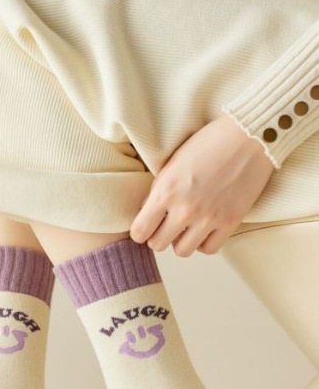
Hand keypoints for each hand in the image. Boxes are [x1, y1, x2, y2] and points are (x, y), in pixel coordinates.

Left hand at [129, 114, 275, 256]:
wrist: (249, 137)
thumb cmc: (208, 143)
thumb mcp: (173, 162)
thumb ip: (158, 190)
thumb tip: (145, 212)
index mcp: (166, 191)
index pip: (139, 231)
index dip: (140, 230)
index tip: (146, 225)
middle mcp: (185, 209)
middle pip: (157, 245)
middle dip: (158, 235)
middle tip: (166, 224)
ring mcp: (208, 218)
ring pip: (182, 251)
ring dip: (181, 241)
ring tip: (186, 226)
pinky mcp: (230, 222)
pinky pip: (209, 249)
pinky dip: (204, 242)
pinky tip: (204, 228)